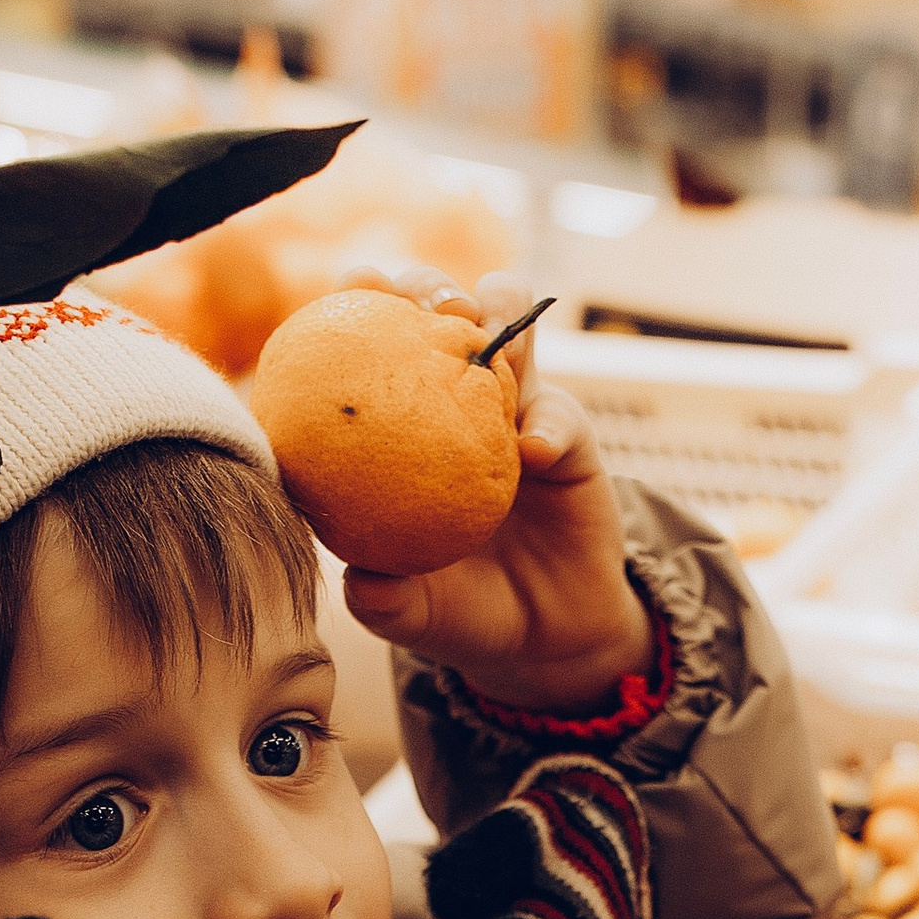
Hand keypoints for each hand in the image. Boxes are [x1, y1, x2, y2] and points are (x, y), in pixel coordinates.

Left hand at [333, 270, 653, 716]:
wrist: (544, 635)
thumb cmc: (462, 610)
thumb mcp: (415, 615)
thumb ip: (384, 601)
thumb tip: (360, 582)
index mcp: (401, 418)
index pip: (373, 339)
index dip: (360, 298)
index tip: (351, 287)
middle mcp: (455, 396)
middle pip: (440, 305)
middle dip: (428, 284)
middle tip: (425, 308)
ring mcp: (513, 406)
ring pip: (509, 322)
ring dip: (496, 312)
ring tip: (485, 339)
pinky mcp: (567, 436)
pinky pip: (561, 413)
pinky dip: (547, 424)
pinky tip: (532, 451)